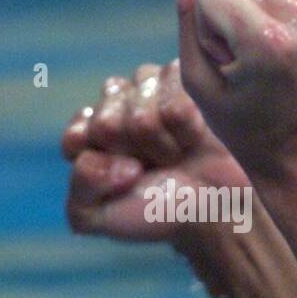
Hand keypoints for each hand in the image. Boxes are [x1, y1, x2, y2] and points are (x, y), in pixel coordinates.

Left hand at [63, 61, 248, 243]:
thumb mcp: (101, 216)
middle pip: (107, 120)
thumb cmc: (161, 211)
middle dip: (133, 153)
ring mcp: (150, 89)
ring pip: (139, 105)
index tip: (125, 180)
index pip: (78, 136)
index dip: (104, 163)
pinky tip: (194, 138)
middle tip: (156, 169)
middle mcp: (116, 106)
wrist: (219, 210)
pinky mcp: (185, 81)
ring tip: (177, 154)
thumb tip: (98, 156)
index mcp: (90, 135)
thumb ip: (79, 191)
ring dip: (160, 138)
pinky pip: (173, 97)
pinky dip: (185, 125)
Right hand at [175, 0, 296, 179]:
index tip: (231, 67)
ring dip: (257, 11)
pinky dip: (284, 14)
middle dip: (232, 13)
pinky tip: (292, 53)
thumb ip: (188, 12)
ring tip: (273, 61)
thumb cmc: (248, 128)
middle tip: (252, 66)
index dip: (209, 28)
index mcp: (270, 42)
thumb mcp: (199, 80)